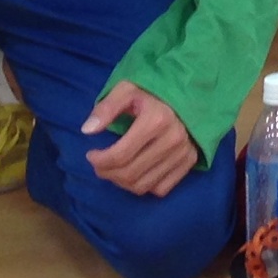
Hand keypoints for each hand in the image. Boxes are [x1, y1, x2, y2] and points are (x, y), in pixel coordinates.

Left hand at [82, 81, 196, 196]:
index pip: (120, 155)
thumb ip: (106, 108)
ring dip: (122, 182)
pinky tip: (137, 172)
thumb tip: (87, 130)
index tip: (91, 154)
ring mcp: (183, 153)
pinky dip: (144, 186)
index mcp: (156, 120)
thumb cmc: (154, 90)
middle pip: (130, 173)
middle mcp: (172, 140)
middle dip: (106, 173)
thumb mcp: (127, 89)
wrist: (190, 91)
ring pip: (144, 185)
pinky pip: (162, 188)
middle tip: (99, 164)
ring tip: (114, 169)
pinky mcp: (190, 161)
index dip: (98, 160)